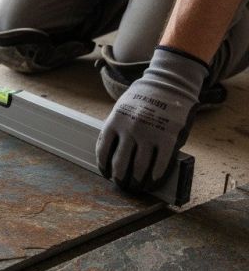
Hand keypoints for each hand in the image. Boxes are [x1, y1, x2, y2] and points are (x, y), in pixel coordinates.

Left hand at [96, 47, 208, 191]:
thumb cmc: (142, 98)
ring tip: (137, 186)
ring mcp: (148, 134)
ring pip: (140, 166)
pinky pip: (160, 162)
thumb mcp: (121, 108)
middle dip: (120, 178)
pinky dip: (155, 175)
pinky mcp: (167, 137)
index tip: (107, 174)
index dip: (103, 166)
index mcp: (114, 121)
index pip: (103, 151)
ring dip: (137, 180)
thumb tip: (111, 153)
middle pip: (120, 163)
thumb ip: (116, 127)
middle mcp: (129, 129)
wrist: (167, 83)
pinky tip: (153, 180)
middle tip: (122, 185)